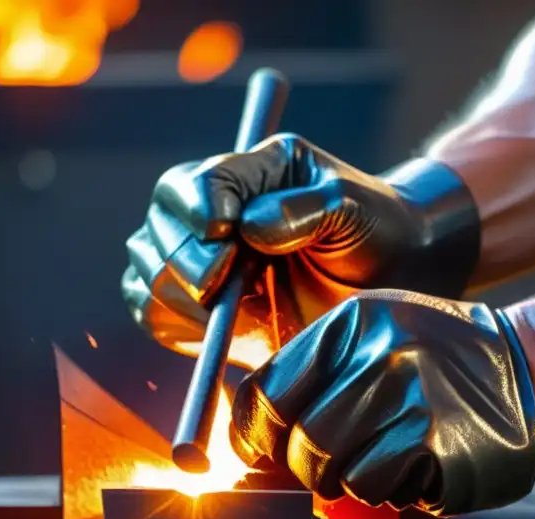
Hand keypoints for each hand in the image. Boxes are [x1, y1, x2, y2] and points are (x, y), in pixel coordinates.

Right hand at [122, 135, 479, 361]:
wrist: (386, 279)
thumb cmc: (372, 229)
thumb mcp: (351, 207)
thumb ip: (305, 209)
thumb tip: (249, 226)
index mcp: (248, 171)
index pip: (195, 183)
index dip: (198, 208)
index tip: (223, 234)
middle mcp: (211, 211)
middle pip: (161, 229)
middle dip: (188, 260)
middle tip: (224, 284)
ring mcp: (198, 258)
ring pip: (148, 273)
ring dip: (181, 297)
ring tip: (234, 310)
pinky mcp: (194, 306)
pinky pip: (151, 313)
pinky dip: (173, 325)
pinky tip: (217, 330)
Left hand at [228, 290, 534, 514]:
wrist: (532, 377)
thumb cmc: (444, 365)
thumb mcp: (379, 337)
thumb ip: (317, 373)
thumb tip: (248, 432)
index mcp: (353, 323)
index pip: (268, 390)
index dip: (254, 433)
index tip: (261, 450)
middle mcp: (377, 353)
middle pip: (298, 439)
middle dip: (310, 465)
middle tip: (338, 461)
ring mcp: (408, 397)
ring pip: (331, 470)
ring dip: (351, 479)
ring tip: (389, 456)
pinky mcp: (434, 441)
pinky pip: (373, 487)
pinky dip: (386, 489)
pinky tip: (417, 466)